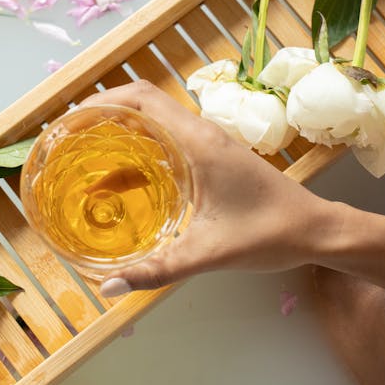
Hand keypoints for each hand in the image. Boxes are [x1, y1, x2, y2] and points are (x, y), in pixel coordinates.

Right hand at [77, 81, 336, 293]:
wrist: (318, 230)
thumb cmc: (271, 233)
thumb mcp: (209, 253)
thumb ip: (158, 270)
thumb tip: (107, 286)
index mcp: (198, 140)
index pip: (140, 98)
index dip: (100, 101)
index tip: (69, 121)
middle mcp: (202, 133)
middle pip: (141, 104)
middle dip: (100, 116)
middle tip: (66, 142)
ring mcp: (209, 143)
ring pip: (154, 123)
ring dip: (119, 133)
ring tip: (83, 159)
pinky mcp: (215, 158)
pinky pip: (168, 141)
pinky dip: (140, 152)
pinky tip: (121, 184)